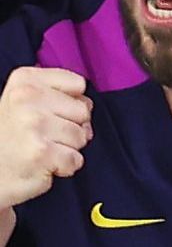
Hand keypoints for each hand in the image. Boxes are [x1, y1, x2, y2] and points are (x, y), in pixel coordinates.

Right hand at [0, 65, 91, 210]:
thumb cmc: (9, 139)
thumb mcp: (23, 102)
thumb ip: (56, 94)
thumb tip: (87, 104)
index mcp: (24, 80)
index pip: (78, 84)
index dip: (71, 104)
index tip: (49, 113)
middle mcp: (26, 97)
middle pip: (83, 111)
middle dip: (71, 127)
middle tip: (42, 136)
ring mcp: (34, 123)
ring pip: (82, 136)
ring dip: (67, 148)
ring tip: (40, 149)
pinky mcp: (41, 151)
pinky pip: (76, 159)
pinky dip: (64, 167)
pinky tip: (42, 164)